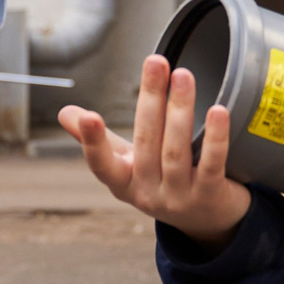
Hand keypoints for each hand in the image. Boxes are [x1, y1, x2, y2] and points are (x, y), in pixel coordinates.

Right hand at [58, 54, 251, 247]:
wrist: (206, 221)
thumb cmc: (161, 182)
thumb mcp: (126, 165)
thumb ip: (98, 139)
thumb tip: (65, 113)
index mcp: (123, 183)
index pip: (102, 164)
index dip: (92, 142)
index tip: (89, 116)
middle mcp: (148, 194)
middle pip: (146, 142)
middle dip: (151, 99)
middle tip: (155, 62)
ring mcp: (180, 198)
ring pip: (176, 150)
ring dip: (180, 109)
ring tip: (183, 76)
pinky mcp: (210, 196)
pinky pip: (211, 164)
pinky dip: (214, 137)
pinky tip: (218, 111)